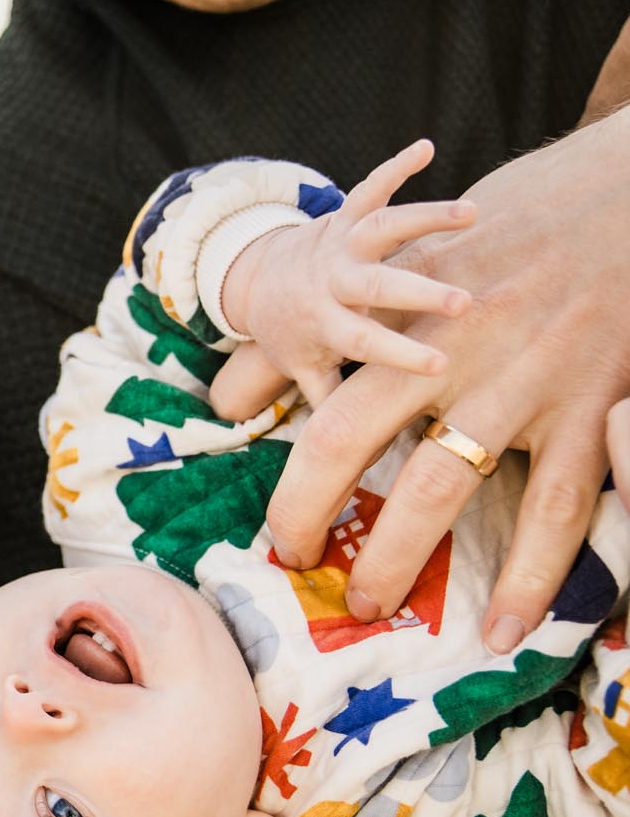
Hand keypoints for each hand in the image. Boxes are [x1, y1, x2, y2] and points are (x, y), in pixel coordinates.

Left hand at [216, 140, 472, 409]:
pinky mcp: (346, 212)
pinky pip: (368, 185)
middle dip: (418, 292)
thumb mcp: (309, 371)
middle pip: (377, 286)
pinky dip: (393, 165)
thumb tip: (364, 460)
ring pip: (381, 228)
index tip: (439, 365)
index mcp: (328, 324)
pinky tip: (425, 146)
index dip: (397, 353)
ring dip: (423, 219)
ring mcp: (340, 243)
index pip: (364, 343)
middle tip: (464, 301)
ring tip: (472, 215)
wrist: (261, 281)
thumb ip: (336, 407)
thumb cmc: (298, 335)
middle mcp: (334, 282)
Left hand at [261, 108, 629, 650]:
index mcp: (406, 329)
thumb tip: (227, 396)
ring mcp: (531, 387)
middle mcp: (460, 361)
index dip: (298, 495)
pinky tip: (510, 625)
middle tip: (310, 574)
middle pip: (363, 453)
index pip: (330, 425)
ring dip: (408, 558)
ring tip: (379, 606)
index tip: (282, 540)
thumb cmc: (506, 232)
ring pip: (451, 488)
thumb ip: (309, 338)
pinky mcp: (598, 410)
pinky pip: (564, 507)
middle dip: (325, 524)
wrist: (626, 192)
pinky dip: (537, 573)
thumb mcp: (399, 271)